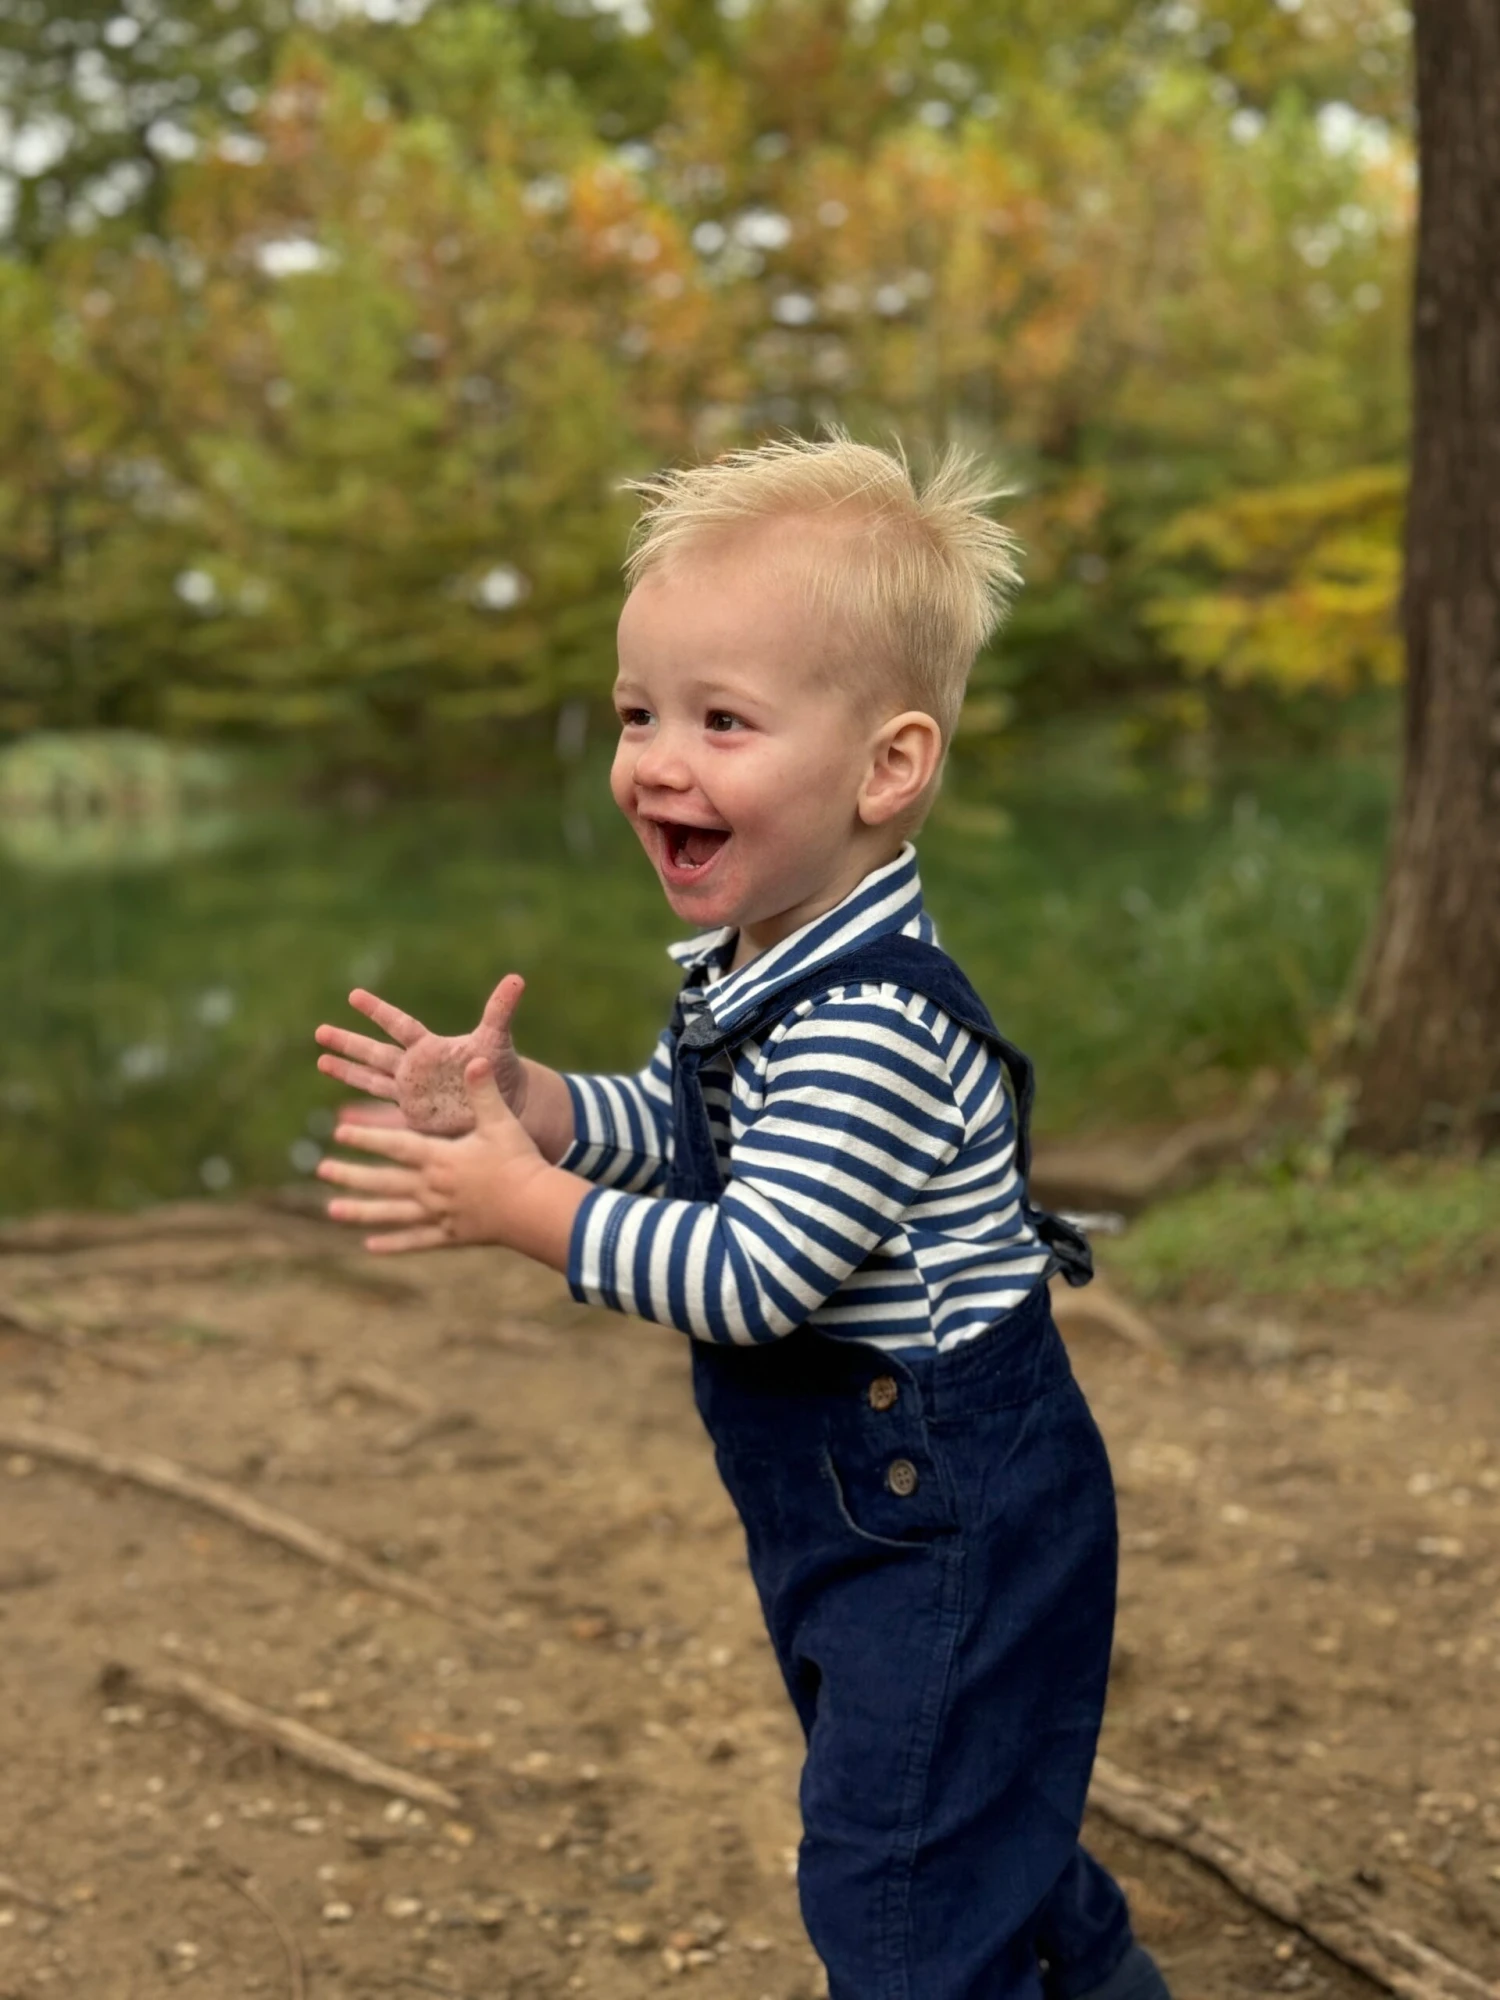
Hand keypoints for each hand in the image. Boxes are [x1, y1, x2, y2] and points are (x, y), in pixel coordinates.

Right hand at [314, 974, 527, 1136]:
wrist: (505, 1103)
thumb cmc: (500, 1068)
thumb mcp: (496, 1039)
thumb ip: (500, 1009)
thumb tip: (517, 978)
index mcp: (429, 1047)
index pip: (399, 1025)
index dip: (377, 1011)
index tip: (353, 995)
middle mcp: (414, 1067)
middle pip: (374, 1052)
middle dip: (348, 1042)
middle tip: (319, 1031)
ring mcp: (411, 1092)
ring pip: (371, 1079)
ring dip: (347, 1072)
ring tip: (321, 1061)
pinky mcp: (413, 1116)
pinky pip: (382, 1115)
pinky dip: (363, 1117)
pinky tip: (341, 1118)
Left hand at [317, 1059, 543, 1252]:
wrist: (536, 1208)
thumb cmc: (520, 1161)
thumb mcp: (501, 1122)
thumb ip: (484, 1092)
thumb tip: (474, 1059)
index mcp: (440, 1158)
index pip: (395, 1145)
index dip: (366, 1138)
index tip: (338, 1133)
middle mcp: (432, 1188)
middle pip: (384, 1180)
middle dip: (351, 1174)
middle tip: (322, 1169)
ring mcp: (439, 1214)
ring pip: (392, 1213)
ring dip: (360, 1211)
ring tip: (331, 1211)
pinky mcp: (451, 1235)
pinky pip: (416, 1239)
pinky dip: (393, 1243)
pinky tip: (370, 1246)